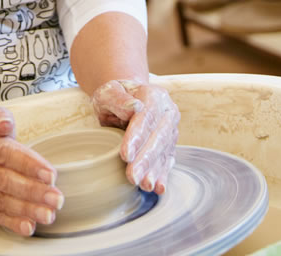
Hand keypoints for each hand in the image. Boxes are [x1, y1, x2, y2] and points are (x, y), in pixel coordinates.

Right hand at [0, 107, 62, 236]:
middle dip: (32, 191)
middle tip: (56, 198)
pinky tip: (28, 226)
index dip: (28, 164)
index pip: (2, 152)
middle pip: (2, 180)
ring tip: (48, 214)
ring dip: (26, 209)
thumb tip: (3, 126)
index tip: (50, 175)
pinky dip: (11, 223)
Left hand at [91, 79, 179, 193]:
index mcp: (154, 96)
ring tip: (145, 185)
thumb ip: (118, 98)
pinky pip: (167, 161)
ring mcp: (171, 129)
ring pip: (164, 152)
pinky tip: (158, 188)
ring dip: (154, 171)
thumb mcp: (109, 92)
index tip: (125, 155)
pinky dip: (163, 175)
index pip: (146, 118)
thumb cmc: (114, 96)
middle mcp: (168, 112)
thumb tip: (134, 107)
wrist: (126, 98)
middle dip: (145, 160)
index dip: (136, 137)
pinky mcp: (170, 144)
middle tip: (132, 177)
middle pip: (158, 138)